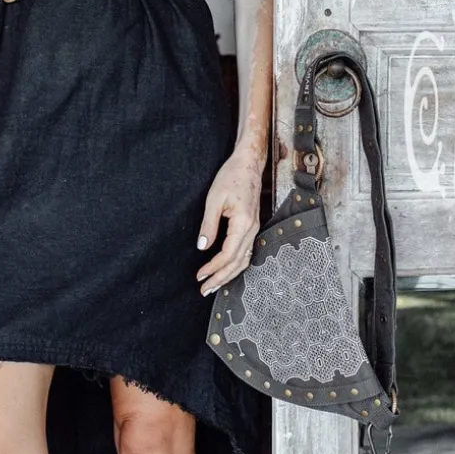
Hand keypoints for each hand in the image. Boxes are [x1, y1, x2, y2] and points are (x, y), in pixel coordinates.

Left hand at [195, 146, 263, 295]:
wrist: (249, 164)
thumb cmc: (231, 177)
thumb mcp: (214, 199)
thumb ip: (209, 225)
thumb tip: (202, 247)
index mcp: (243, 223)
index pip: (228, 254)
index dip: (213, 268)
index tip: (200, 276)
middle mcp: (252, 229)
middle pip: (237, 262)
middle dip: (221, 278)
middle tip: (205, 290)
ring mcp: (255, 228)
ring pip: (244, 259)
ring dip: (229, 274)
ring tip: (215, 285)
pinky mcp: (253, 226)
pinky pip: (246, 251)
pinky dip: (236, 264)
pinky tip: (227, 269)